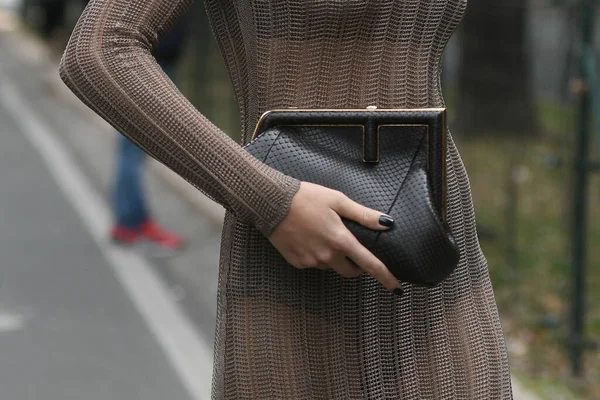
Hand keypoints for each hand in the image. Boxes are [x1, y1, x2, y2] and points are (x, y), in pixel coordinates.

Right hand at [269, 182, 401, 292]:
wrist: (272, 202)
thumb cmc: (306, 198)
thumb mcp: (337, 200)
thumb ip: (363, 215)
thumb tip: (387, 223)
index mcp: (341, 240)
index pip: (370, 265)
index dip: (385, 277)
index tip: (397, 289)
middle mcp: (327, 256)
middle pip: (350, 271)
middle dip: (356, 266)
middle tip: (353, 250)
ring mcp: (311, 261)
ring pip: (330, 266)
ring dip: (333, 257)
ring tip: (322, 234)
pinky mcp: (297, 263)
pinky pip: (314, 263)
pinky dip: (316, 255)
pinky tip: (308, 238)